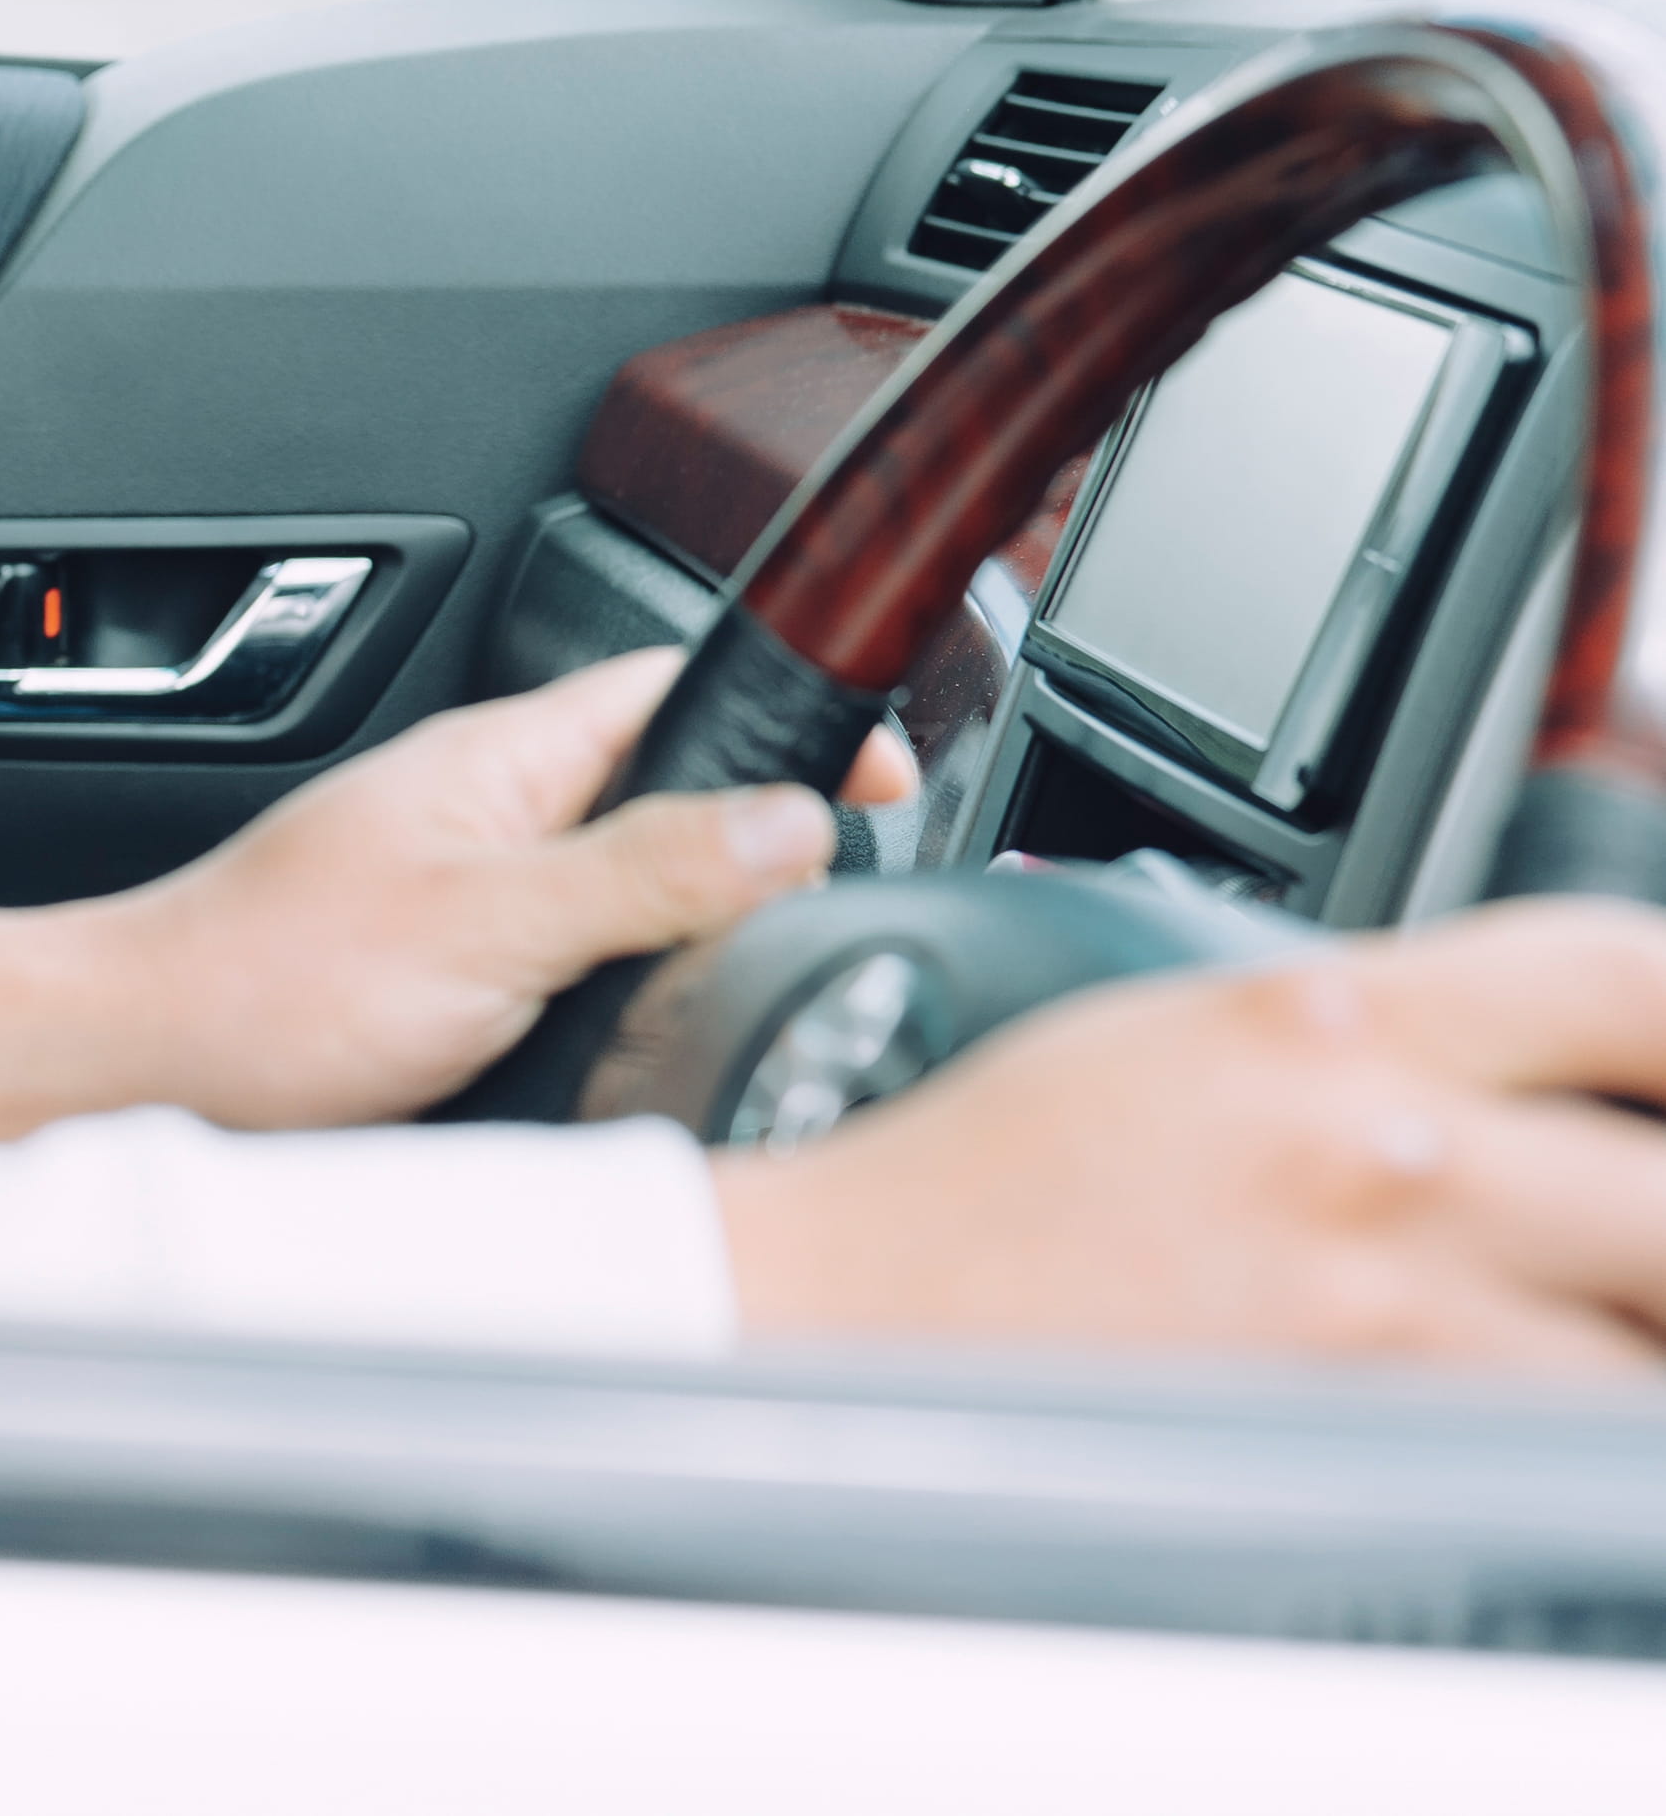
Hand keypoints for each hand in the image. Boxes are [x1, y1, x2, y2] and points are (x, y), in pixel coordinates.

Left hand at [0, 650, 909, 1138]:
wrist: (142, 1071)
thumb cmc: (263, 986)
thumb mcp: (483, 922)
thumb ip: (639, 870)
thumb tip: (791, 821)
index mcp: (500, 763)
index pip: (676, 688)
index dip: (791, 715)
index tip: (885, 771)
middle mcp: (492, 818)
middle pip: (673, 799)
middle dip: (762, 840)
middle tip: (845, 898)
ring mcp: (475, 899)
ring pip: (633, 895)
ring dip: (694, 931)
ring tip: (767, 976)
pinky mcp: (458, 982)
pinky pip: (582, 971)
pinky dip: (631, 998)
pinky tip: (655, 1038)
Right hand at [718, 902, 1665, 1372]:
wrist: (848, 1299)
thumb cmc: (986, 1174)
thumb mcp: (1181, 1022)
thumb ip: (1371, 1031)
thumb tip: (1542, 1085)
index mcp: (1331, 1012)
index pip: (1625, 977)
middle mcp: (1377, 1146)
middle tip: (1640, 1251)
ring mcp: (1375, 1302)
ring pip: (1634, 1365)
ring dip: (1627, 1355)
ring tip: (1589, 1343)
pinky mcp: (1349, 1430)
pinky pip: (1537, 1456)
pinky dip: (1554, 1442)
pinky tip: (1515, 1418)